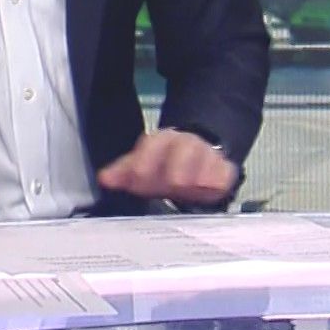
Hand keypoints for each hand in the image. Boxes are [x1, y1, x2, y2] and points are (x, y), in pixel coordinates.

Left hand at [97, 128, 238, 205]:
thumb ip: (124, 173)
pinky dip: (219, 180)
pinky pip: (224, 172)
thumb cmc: (165, 163)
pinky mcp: (224, 169)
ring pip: (205, 157)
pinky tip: (213, 189)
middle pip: (182, 149)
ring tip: (190, 186)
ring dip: (197, 173)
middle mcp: (186, 144)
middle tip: (171, 183)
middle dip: (175, 168)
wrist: (198, 153)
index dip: (145, 161)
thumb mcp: (143, 165)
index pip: (154, 144)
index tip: (137, 178)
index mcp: (163, 141)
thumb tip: (105, 178)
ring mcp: (207, 155)